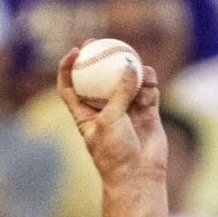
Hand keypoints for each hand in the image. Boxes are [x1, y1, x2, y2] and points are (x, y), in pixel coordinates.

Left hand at [52, 48, 165, 187]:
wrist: (139, 175)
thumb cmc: (115, 153)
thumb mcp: (110, 120)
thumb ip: (118, 93)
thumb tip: (130, 67)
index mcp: (84, 114)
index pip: (70, 87)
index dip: (67, 68)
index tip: (75, 52)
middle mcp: (105, 110)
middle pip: (99, 78)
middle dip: (100, 58)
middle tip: (104, 41)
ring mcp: (127, 110)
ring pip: (128, 81)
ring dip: (132, 71)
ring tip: (136, 66)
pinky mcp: (147, 112)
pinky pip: (147, 90)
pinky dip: (148, 83)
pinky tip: (149, 80)